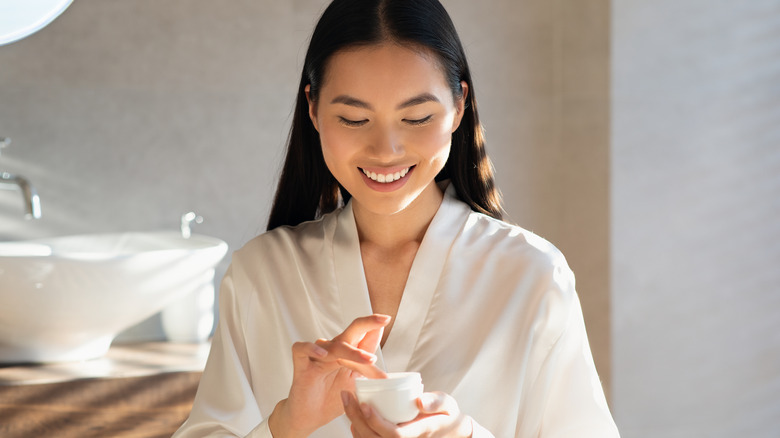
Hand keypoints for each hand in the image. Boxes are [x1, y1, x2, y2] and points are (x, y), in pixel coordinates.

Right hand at [269, 314, 389, 436]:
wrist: (310, 417)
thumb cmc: (332, 398)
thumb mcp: (355, 384)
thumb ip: (368, 372)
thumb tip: (389, 371)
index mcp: (348, 353)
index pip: (362, 335)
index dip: (374, 326)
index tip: (387, 319)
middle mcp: (333, 350)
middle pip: (351, 331)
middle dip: (367, 323)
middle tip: (383, 320)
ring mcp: (316, 356)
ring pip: (334, 345)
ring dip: (352, 351)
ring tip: (369, 359)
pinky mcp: (301, 365)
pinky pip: (302, 348)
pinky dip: (311, 348)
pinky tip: (323, 354)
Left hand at [342, 390, 473, 436]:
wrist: (449, 432)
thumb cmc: (447, 415)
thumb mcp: (447, 404)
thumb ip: (436, 402)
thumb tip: (420, 401)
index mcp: (419, 432)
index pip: (394, 434)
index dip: (376, 422)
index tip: (365, 404)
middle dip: (357, 419)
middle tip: (347, 396)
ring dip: (354, 423)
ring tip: (347, 401)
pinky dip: (359, 431)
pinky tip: (353, 415)